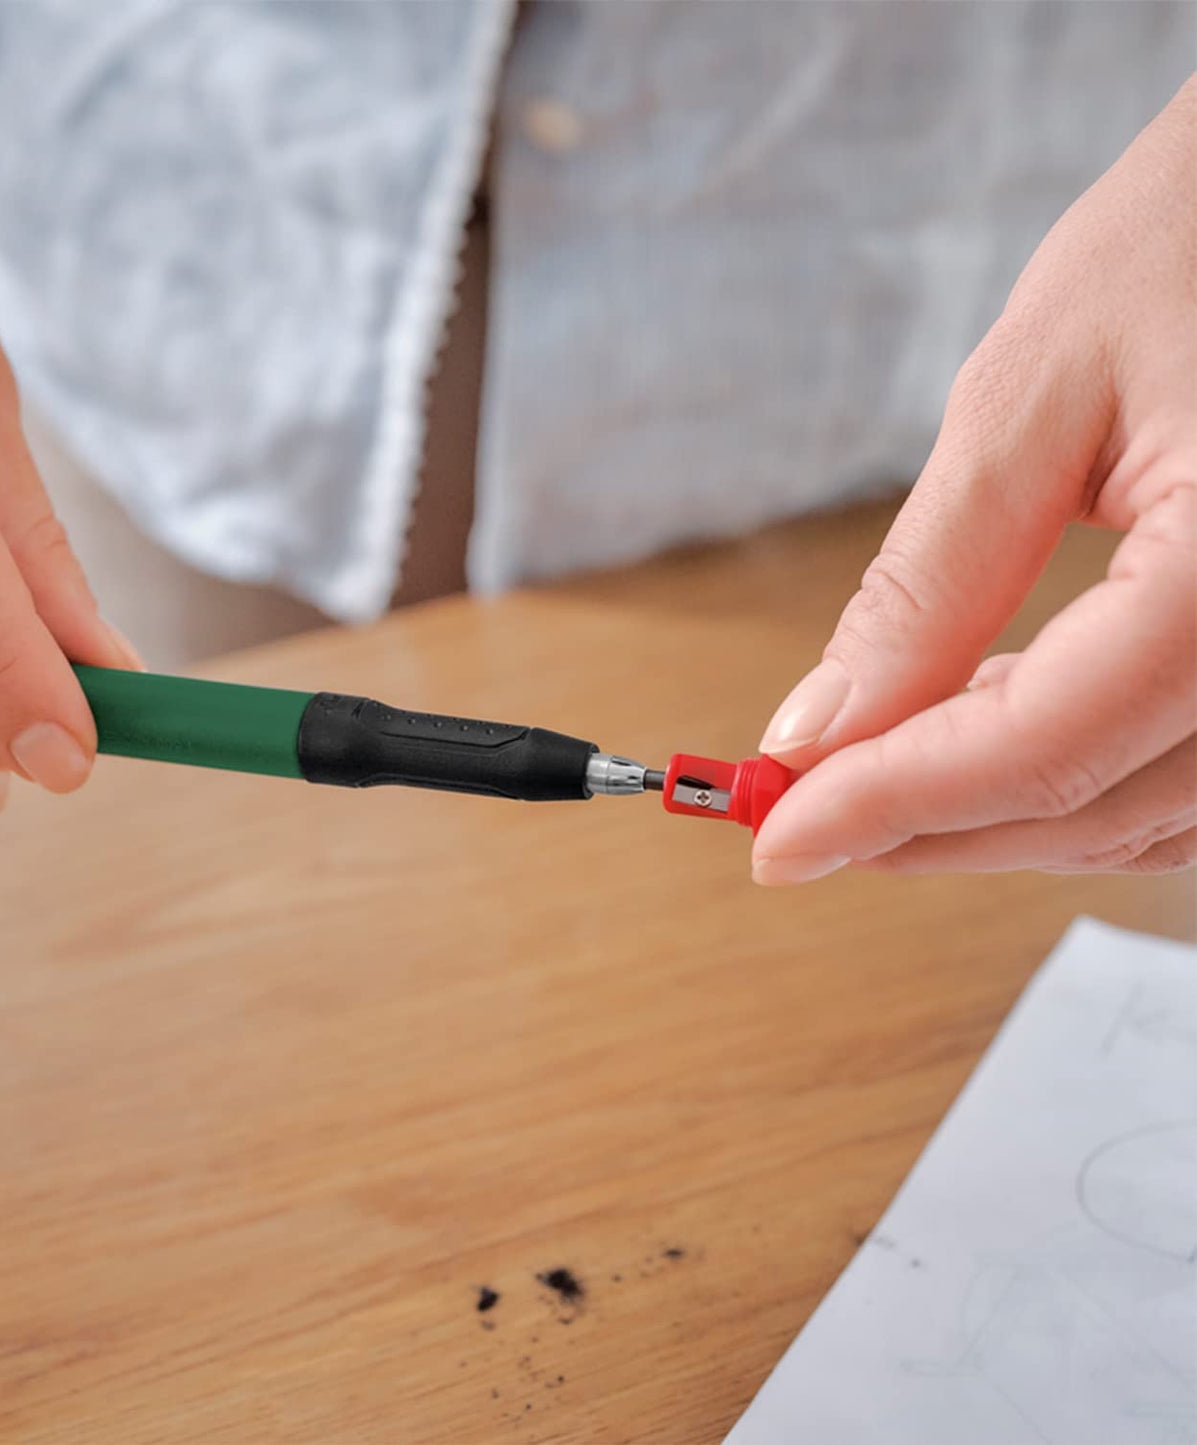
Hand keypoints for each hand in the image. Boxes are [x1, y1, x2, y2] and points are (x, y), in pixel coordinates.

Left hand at [752, 76, 1195, 882]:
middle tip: (800, 810)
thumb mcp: (1034, 399)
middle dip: (926, 824)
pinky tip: (985, 728)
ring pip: (1147, 821)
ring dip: (995, 815)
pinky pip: (1189, 779)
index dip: (888, 805)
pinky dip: (1075, 781)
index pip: (1042, 748)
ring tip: (873, 763)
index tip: (774, 837)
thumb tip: (816, 730)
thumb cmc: (1196, 236)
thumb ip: (927, 587)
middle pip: (1093, 807)